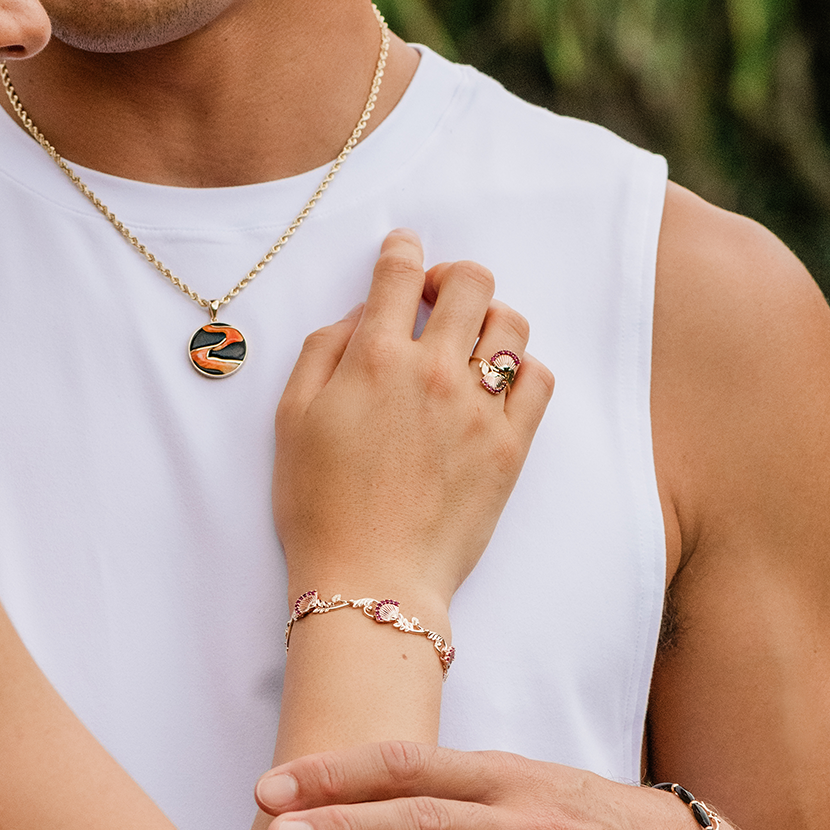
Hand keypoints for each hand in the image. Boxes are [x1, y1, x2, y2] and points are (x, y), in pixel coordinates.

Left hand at [253, 742, 728, 829]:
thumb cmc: (589, 820)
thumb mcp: (528, 782)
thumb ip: (451, 784)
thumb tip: (356, 778)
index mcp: (505, 779)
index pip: (408, 766)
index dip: (339, 774)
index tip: (274, 786)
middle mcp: (527, 827)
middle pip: (426, 823)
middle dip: (348, 828)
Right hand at [274, 233, 552, 606]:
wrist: (371, 581)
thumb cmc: (318, 504)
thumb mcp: (291, 417)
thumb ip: (322, 351)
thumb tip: (359, 315)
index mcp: (372, 359)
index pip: (400, 271)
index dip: (403, 248)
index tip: (403, 250)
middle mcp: (431, 372)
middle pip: (470, 283)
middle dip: (453, 276)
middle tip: (437, 298)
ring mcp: (477, 408)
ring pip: (510, 324)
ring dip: (489, 318)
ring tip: (470, 341)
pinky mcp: (510, 446)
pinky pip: (538, 379)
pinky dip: (522, 367)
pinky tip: (497, 382)